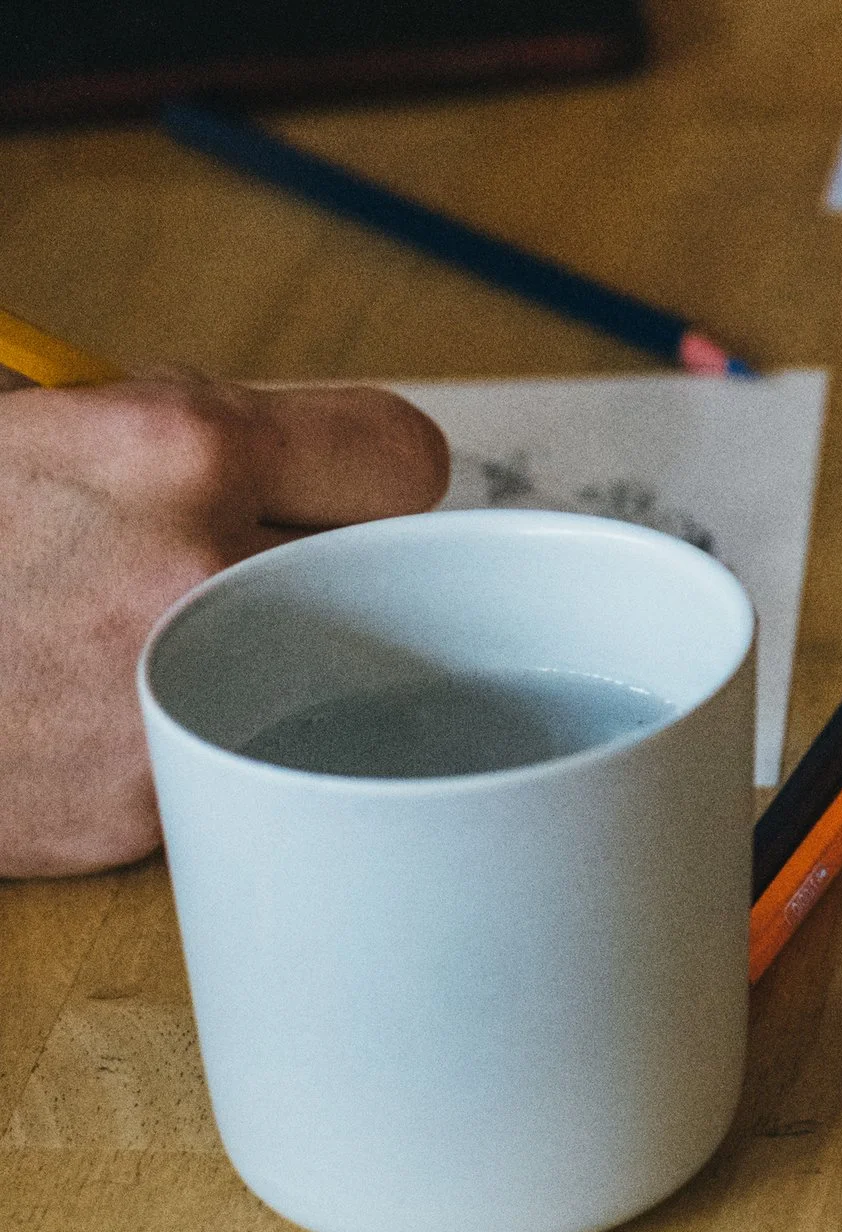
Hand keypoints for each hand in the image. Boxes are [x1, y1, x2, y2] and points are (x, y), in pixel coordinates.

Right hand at [0, 375, 448, 875]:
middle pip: (369, 577)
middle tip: (232, 565)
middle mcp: (193, 575)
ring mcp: (172, 702)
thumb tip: (310, 465)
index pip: (399, 461)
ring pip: (298, 677)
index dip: (361, 479)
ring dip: (249, 658)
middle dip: (312, 568)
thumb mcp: (51, 425)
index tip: (334, 495)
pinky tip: (91, 711)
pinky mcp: (141, 807)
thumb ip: (192, 433)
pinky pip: (220, 758)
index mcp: (181, 449)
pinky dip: (179, 738)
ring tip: (134, 636)